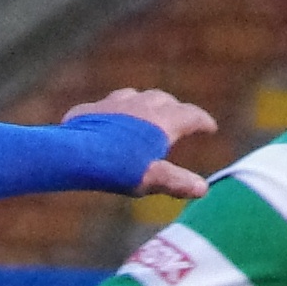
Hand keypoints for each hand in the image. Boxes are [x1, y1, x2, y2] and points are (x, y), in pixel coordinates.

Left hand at [65, 87, 217, 200]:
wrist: (75, 153)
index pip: (191, 116)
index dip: (203, 121)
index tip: (211, 127)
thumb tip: (203, 189)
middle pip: (164, 100)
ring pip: (136, 96)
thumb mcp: (151, 179)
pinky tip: (109, 120)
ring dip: (145, 104)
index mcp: (163, 120)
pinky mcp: (90, 110)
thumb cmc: (118, 168)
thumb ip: (177, 182)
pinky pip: (105, 106)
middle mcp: (141, 105)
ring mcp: (114, 103)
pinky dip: (113, 112)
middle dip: (175, 108)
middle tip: (179, 118)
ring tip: (146, 115)